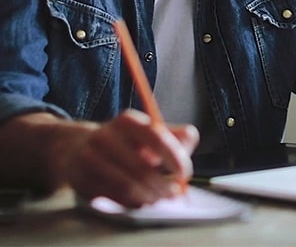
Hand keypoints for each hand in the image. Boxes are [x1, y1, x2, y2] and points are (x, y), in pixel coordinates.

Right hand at [56, 110, 198, 206]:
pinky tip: (140, 200)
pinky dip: (132, 203)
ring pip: (127, 186)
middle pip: (142, 168)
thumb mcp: (145, 131)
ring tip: (159, 197)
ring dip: (149, 197)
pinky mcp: (81, 181)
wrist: (75, 147)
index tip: (185, 172)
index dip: (174, 156)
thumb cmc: (121, 141)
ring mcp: (90, 159)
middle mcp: (105, 136)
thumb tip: (191, 138)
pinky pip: (113, 198)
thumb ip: (172, 134)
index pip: (155, 136)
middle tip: (174, 192)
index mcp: (127, 120)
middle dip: (163, 185)